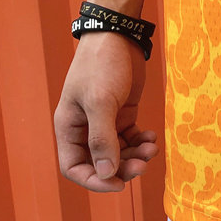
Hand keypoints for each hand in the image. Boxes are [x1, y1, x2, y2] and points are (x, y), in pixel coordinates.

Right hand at [54, 32, 158, 191]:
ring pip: (120, 153)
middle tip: (144, 164)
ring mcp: (104, 122)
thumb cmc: (102, 66)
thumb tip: (106, 173)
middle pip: (101, 163)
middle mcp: (84, 128)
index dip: (94, 181)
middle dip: (123, 168)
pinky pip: (131, 138)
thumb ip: (103, 139)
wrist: (119, 37)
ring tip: (152, 146)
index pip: (74, 167)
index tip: (118, 184)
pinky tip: (152, 136)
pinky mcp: (122, 114)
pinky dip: (142, 141)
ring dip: (136, 155)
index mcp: (69, 128)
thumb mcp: (101, 103)